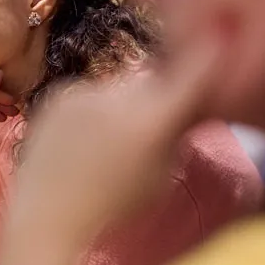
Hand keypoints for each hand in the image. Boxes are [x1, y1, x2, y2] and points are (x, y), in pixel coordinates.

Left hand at [14, 37, 225, 241]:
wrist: (47, 213)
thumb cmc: (115, 206)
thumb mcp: (163, 176)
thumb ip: (179, 132)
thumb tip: (192, 103)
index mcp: (153, 119)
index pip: (195, 69)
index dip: (209, 57)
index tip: (217, 51)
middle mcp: (120, 95)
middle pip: (153, 80)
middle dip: (159, 95)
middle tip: (151, 123)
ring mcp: (85, 90)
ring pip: (120, 86)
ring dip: (124, 102)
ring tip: (109, 139)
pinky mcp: (58, 92)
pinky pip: (90, 91)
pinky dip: (94, 108)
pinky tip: (83, 137)